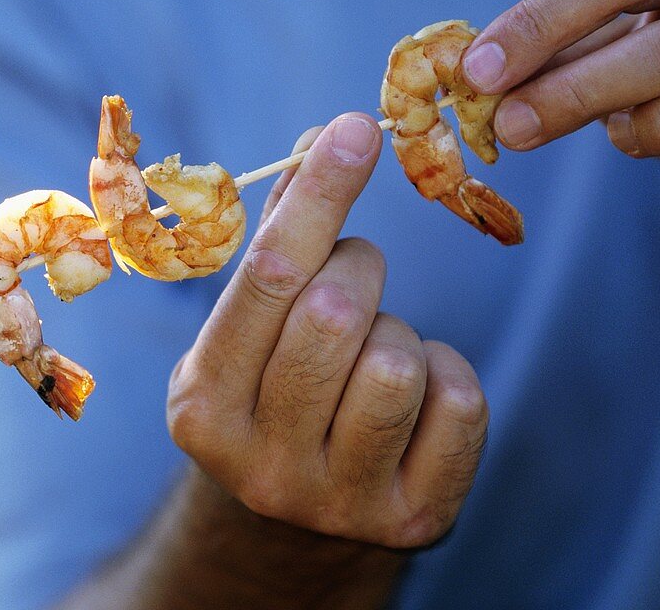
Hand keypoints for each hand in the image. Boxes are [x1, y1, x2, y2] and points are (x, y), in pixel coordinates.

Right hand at [167, 115, 488, 548]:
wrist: (293, 528)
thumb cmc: (269, 396)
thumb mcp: (246, 334)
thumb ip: (277, 242)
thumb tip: (318, 139)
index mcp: (201, 407)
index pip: (265, 281)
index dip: (317, 197)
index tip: (354, 130)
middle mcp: (259, 465)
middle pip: (334, 314)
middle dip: (358, 268)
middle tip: (353, 276)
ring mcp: (337, 501)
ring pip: (398, 362)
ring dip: (398, 331)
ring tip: (374, 349)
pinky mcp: (413, 519)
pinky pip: (458, 402)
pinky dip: (446, 374)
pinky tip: (414, 394)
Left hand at [461, 0, 659, 170]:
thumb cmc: (653, 54)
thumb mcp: (608, 35)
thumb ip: (556, 49)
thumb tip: (477, 76)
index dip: (541, 22)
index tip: (480, 70)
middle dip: (573, 89)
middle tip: (508, 126)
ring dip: (611, 118)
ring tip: (576, 126)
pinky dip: (648, 135)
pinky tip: (633, 130)